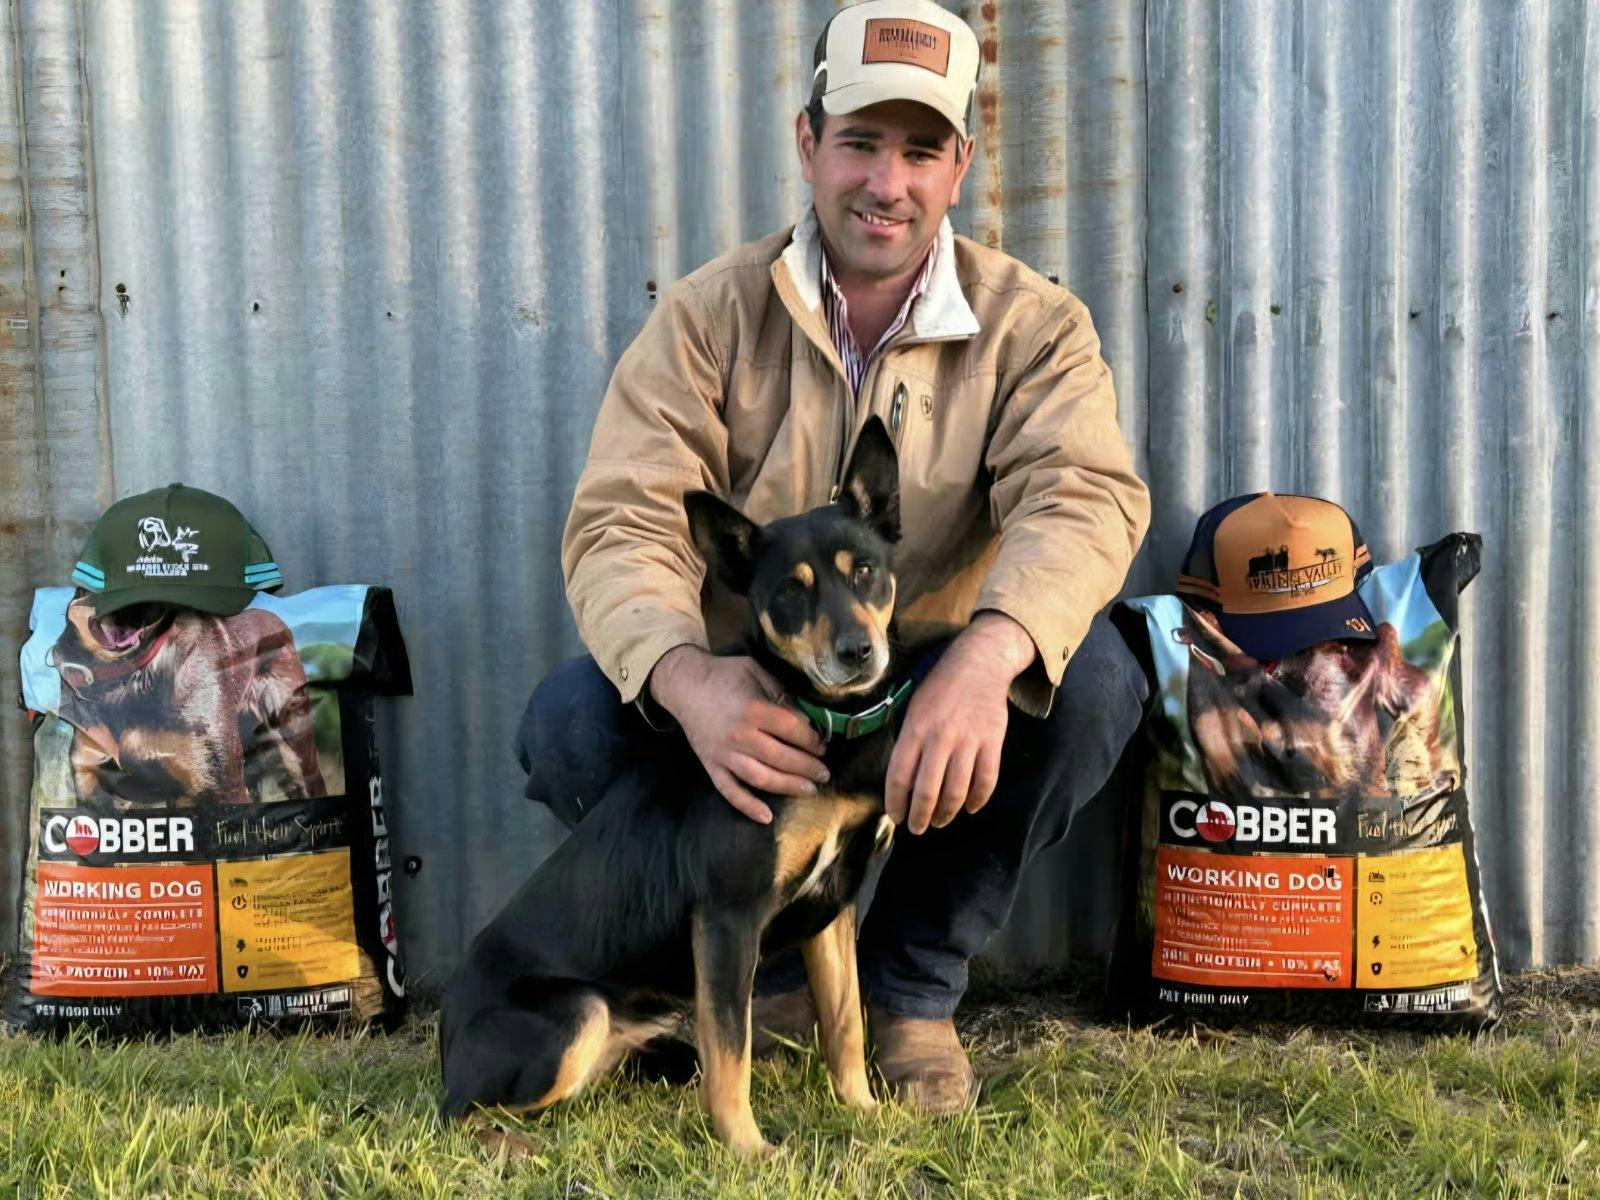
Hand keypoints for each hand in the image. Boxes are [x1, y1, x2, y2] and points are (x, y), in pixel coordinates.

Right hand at [649, 645, 828, 822]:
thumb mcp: (756, 670)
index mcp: (753, 709)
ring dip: (788, 786)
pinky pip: (729, 791)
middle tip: (824, 774)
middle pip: (781, 757)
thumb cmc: (724, 674)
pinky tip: (767, 817)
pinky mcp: (711, 766)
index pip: (792, 730)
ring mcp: (724, 754)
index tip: (822, 746)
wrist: (684, 685)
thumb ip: (781, 692)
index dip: (811, 740)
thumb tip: (806, 716)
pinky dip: (748, 806)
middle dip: (807, 767)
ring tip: (809, 790)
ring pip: (761, 778)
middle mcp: (740, 736)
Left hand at [886, 613, 1035, 834]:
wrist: (979, 664)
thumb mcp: (914, 708)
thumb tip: (901, 779)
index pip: (899, 776)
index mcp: (915, 729)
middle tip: (917, 828)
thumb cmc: (940, 687)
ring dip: (946, 814)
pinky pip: (986, 780)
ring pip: (956, 791)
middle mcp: (940, 737)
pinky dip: (977, 800)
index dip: (896, 802)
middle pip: (927, 790)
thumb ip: (908, 741)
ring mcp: (968, 741)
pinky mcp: (992, 742)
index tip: (896, 817)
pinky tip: (969, 807)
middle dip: (920, 816)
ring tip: (940, 821)